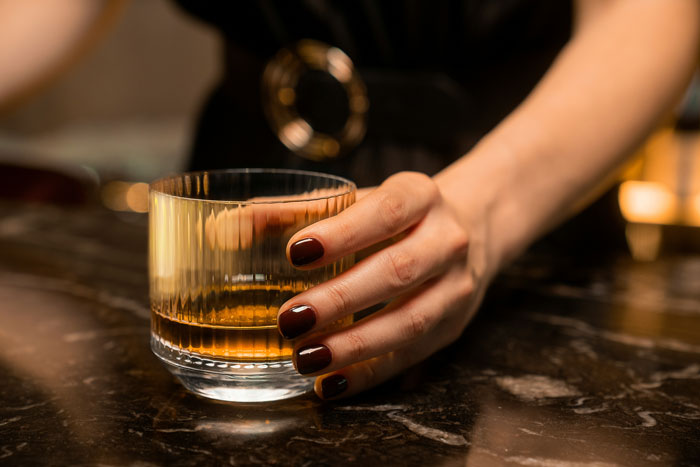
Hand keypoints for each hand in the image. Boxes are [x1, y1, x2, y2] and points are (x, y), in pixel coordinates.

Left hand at [277, 171, 491, 398]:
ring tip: (305, 358)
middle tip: (288, 318)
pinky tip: (331, 382)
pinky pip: (412, 355)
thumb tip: (223, 230)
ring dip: (355, 345)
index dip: (342, 233)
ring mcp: (455, 287)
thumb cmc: (394, 218)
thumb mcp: (356, 201)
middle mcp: (446, 240)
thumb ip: (292, 213)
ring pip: (409, 321)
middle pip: (397, 271)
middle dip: (341, 299)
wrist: (469, 230)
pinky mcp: (453, 326)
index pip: (385, 212)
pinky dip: (369, 373)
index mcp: (420, 196)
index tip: (295, 252)